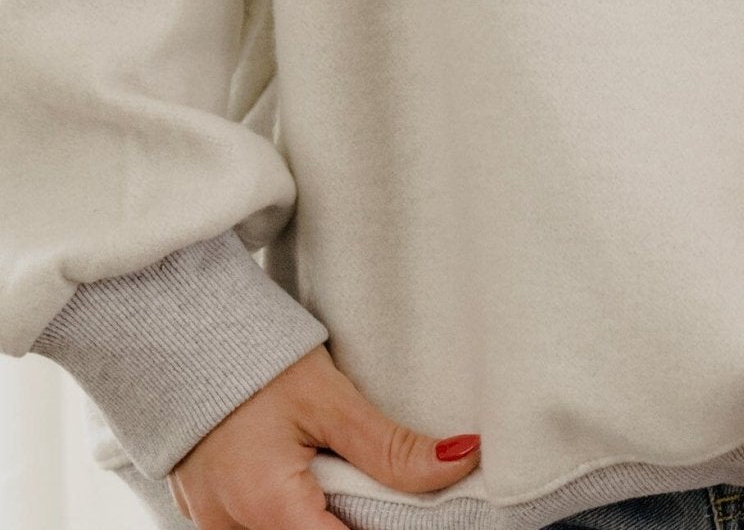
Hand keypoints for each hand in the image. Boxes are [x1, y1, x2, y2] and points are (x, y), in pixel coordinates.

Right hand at [167, 343, 480, 528]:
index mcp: (267, 508)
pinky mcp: (208, 516)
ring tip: (340, 478)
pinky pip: (260, 528)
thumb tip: (461, 460)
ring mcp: (215, 527)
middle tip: (378, 490)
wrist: (180, 337)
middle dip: (353, 523)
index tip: (414, 512)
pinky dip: (294, 513)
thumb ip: (391, 446)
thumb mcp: (329, 398)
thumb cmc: (255, 363)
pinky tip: (312, 482)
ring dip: (322, 518)